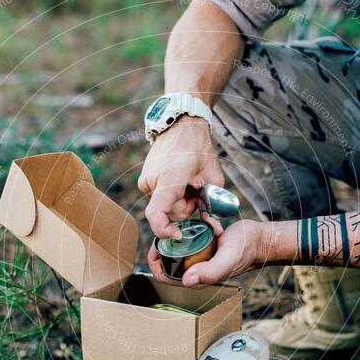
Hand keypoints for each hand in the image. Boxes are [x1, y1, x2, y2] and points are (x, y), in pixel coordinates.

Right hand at [138, 115, 224, 239]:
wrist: (180, 125)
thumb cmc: (197, 148)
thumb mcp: (213, 176)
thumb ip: (213, 203)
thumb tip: (215, 229)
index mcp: (168, 181)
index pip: (156, 215)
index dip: (165, 231)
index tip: (178, 234)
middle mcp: (151, 183)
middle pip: (170, 213)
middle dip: (186, 208)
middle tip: (197, 189)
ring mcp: (146, 182)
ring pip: (166, 206)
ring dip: (180, 201)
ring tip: (188, 182)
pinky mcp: (145, 181)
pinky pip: (161, 198)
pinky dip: (173, 195)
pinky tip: (180, 181)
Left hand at [148, 220, 269, 285]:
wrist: (261, 238)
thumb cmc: (247, 249)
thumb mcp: (228, 258)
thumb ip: (210, 272)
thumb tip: (187, 280)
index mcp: (199, 278)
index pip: (167, 278)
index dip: (155, 266)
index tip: (154, 248)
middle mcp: (198, 270)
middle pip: (169, 263)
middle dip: (163, 249)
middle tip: (164, 235)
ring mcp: (201, 259)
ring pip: (178, 251)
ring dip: (178, 238)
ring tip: (183, 227)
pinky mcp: (206, 247)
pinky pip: (192, 240)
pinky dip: (192, 229)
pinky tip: (202, 222)